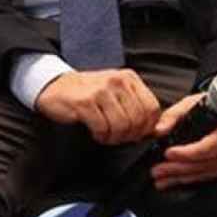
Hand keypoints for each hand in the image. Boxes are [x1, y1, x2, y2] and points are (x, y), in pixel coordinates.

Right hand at [34, 69, 159, 144]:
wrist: (56, 86)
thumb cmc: (89, 94)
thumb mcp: (117, 94)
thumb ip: (138, 108)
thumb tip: (160, 129)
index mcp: (129, 78)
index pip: (152, 108)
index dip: (147, 127)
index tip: (136, 134)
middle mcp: (117, 81)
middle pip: (138, 120)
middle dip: (129, 135)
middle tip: (118, 137)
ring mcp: (101, 90)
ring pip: (122, 126)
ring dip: (114, 138)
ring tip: (106, 135)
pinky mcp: (85, 102)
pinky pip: (103, 128)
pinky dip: (101, 136)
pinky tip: (96, 133)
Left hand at [150, 92, 216, 190]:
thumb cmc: (215, 105)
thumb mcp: (194, 102)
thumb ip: (174, 115)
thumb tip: (158, 130)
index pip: (208, 146)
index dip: (187, 153)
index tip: (168, 153)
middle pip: (205, 162)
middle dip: (178, 168)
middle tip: (157, 171)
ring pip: (206, 172)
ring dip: (181, 177)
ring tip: (161, 179)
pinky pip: (210, 175)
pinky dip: (191, 178)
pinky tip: (175, 180)